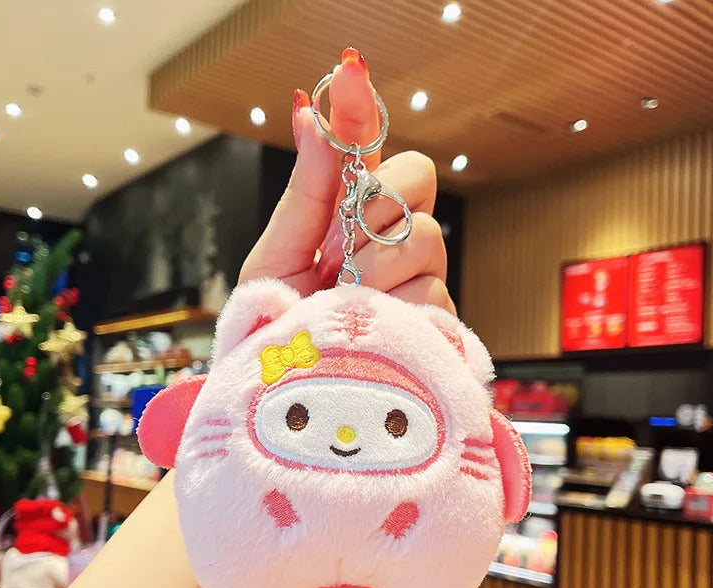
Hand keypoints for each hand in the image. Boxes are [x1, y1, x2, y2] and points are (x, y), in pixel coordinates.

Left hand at [239, 47, 454, 314]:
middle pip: (417, 177)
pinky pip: (432, 291)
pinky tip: (370, 328)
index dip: (360, 113)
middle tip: (335, 254)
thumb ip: (304, 192)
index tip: (348, 73)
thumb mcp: (276, 257)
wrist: (288, 388)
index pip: (366, 149)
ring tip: (343, 304)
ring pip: (426, 236)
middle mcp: (388, 237)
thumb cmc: (277, 322)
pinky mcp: (436, 320)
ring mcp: (416, 276)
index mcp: (345, 215)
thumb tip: (308, 113)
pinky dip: (394, 310)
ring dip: (375, 271)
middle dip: (374, 210)